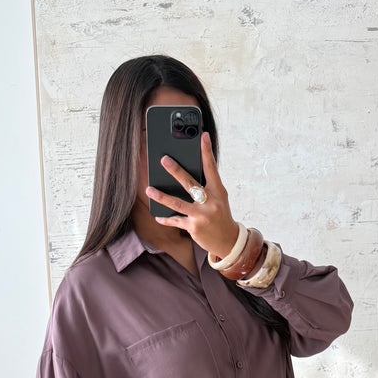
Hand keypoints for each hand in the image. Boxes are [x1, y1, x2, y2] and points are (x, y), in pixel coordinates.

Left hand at [146, 131, 239, 259]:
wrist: (228, 241)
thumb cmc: (220, 215)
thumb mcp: (218, 198)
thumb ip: (206, 186)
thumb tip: (185, 174)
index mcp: (218, 191)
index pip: (211, 168)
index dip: (207, 151)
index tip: (203, 136)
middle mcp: (210, 202)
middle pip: (190, 183)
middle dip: (176, 171)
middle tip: (164, 160)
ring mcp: (201, 216)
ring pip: (178, 203)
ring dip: (162, 196)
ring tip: (149, 189)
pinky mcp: (194, 227)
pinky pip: (176, 221)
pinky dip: (166, 219)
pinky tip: (157, 216)